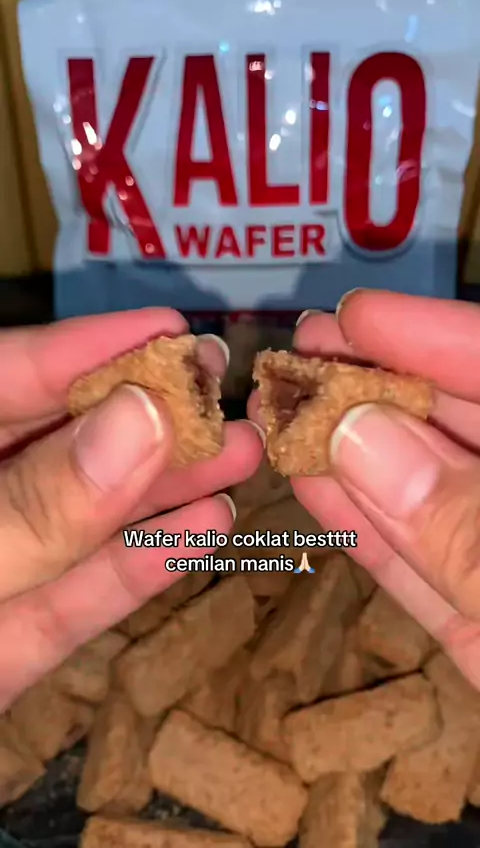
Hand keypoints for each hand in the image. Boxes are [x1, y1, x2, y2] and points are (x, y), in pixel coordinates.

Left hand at [0, 308, 262, 709]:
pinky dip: (137, 569)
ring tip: (246, 455)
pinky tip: (209, 529)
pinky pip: (72, 602)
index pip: (5, 380)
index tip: (170, 327)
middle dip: (147, 419)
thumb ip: (37, 501)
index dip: (85, 350)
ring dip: (163, 491)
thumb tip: (144, 417)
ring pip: (78, 524)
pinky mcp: (4, 647)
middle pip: (58, 448)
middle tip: (229, 389)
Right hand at [250, 291, 479, 689]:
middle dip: (378, 389)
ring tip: (280, 408)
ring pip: (428, 499)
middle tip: (296, 353)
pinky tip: (310, 484)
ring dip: (352, 454)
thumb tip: (358, 433)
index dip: (436, 338)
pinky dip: (370, 532)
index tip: (353, 317)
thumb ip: (466, 526)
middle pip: (457, 431)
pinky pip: (426, 570)